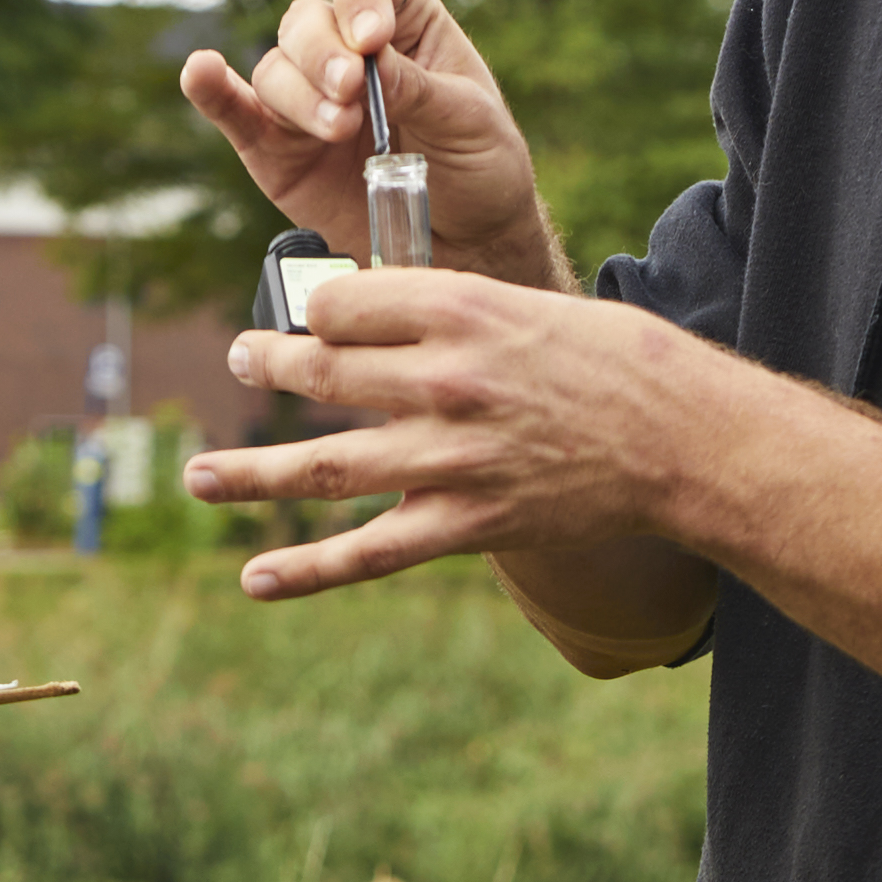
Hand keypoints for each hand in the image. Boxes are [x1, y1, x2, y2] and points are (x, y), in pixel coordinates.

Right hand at [178, 0, 557, 286]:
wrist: (468, 244)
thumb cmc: (480, 168)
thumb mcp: (469, 122)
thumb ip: (419, 90)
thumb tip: (368, 62)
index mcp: (403, 23)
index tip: (373, 38)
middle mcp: (346, 51)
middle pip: (307, 21)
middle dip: (323, 54)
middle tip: (352, 91)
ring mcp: (307, 99)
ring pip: (275, 70)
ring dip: (301, 95)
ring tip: (339, 130)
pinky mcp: (276, 149)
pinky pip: (235, 112)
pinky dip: (213, 92)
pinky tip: (202, 74)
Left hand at [189, 266, 714, 601]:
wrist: (682, 440)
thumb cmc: (615, 364)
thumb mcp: (528, 306)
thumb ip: (448, 312)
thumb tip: (369, 321)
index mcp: (461, 309)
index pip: (344, 303)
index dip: (319, 308)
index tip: (311, 315)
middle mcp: (444, 380)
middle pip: (322, 374)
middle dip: (269, 367)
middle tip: (239, 361)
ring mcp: (449, 458)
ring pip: (325, 466)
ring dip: (251, 472)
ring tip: (199, 476)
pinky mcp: (467, 524)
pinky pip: (370, 551)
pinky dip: (307, 570)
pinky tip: (255, 578)